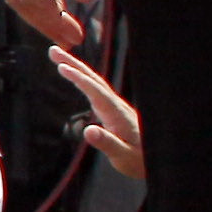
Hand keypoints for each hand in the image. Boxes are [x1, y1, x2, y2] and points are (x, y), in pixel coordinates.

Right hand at [46, 43, 144, 184]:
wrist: (158, 158)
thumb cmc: (140, 160)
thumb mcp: (123, 157)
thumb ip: (107, 143)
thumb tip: (88, 131)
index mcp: (118, 114)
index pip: (96, 91)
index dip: (79, 79)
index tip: (62, 67)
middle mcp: (116, 106)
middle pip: (94, 79)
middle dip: (74, 64)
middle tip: (53, 50)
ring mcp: (115, 107)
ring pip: (95, 82)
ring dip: (77, 68)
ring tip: (58, 57)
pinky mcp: (114, 111)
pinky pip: (96, 88)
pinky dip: (84, 78)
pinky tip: (77, 76)